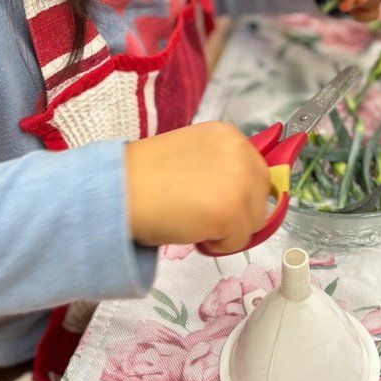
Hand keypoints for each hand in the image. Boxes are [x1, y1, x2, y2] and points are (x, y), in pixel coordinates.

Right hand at [124, 122, 270, 254]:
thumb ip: (220, 166)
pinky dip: (218, 245)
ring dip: (228, 230)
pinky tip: (192, 232)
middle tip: (204, 216)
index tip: (214, 202)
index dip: (237, 193)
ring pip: (254, 221)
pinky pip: (239, 241)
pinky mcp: (234, 212)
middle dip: (238, 212)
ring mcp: (240, 182)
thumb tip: (238, 192)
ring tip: (194, 222)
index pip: (255, 171)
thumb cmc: (145, 176)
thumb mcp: (193, 157)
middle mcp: (240, 152)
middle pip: (261, 195)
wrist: (120, 190)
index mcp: (228, 135)